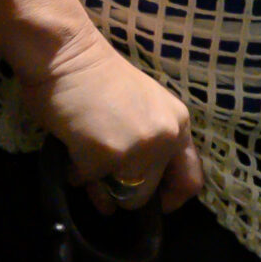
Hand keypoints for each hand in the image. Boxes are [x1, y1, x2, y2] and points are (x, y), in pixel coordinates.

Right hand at [21, 28, 204, 213]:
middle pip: (145, 194)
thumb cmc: (97, 81)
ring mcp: (140, 147)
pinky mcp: (109, 154)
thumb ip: (141, 152)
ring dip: (94, 182)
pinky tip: (70, 144)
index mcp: (178, 124)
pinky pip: (85, 183)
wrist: (69, 55)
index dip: (171, 200)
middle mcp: (167, 136)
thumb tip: (118, 205)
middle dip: (119, 191)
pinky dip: (73, 171)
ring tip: (84, 151)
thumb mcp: (138, 113)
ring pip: (116, 196)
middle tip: (97, 171)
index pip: (191, 179)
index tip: (152, 206)